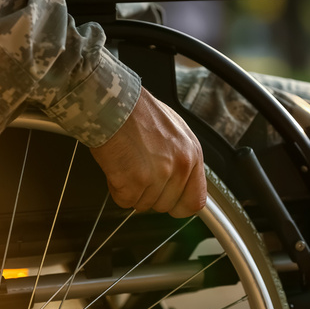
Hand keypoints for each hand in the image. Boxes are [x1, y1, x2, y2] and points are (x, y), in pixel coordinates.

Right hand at [90, 88, 205, 217]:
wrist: (114, 103)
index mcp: (192, 155)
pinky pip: (125, 201)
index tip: (171, 203)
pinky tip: (117, 168)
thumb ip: (182, 160)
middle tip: (139, 171)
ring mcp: (158, 176)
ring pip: (144, 205)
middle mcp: (180, 167)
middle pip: (166, 205)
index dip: (180, 206)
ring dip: (132, 190)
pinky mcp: (134, 182)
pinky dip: (117, 189)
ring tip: (128, 163)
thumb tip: (182, 183)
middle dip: (150, 194)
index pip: (196, 201)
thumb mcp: (175, 132)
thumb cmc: (139, 112)